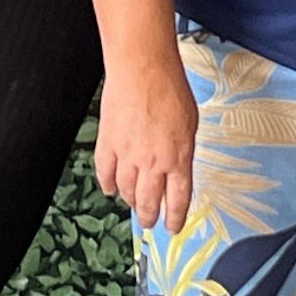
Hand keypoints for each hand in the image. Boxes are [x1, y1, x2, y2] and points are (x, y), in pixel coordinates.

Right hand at [95, 46, 199, 233]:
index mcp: (178, 159)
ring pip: (126, 190)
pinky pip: (105, 172)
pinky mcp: (108, 143)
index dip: (174, 218)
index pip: (177, 200)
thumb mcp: (191, 124)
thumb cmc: (169, 88)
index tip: (172, 227)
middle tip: (149, 222)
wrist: (143, 68)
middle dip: (150, 216)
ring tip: (133, 204)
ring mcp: (127, 155)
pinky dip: (107, 184)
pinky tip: (110, 189)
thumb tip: (178, 167)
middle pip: (149, 201)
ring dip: (130, 201)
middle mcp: (153, 163)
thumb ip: (183, 151)